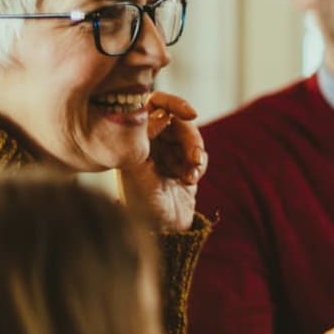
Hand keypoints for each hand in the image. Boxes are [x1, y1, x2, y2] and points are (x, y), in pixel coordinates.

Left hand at [116, 92, 204, 231]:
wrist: (159, 230)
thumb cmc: (140, 202)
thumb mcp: (137, 168)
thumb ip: (145, 139)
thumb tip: (161, 114)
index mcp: (133, 138)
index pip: (153, 104)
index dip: (173, 103)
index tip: (189, 114)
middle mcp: (150, 142)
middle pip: (178, 120)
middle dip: (190, 137)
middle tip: (195, 156)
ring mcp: (168, 153)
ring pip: (191, 136)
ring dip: (196, 152)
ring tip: (192, 172)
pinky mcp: (185, 166)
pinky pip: (200, 154)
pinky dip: (199, 165)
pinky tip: (191, 180)